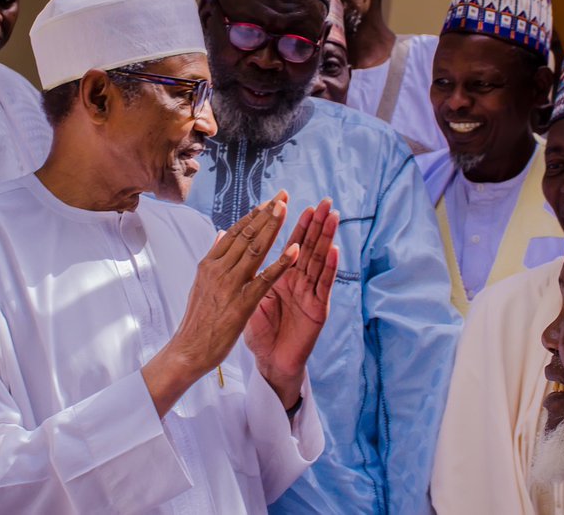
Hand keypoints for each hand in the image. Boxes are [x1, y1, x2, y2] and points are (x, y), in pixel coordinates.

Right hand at [142, 192, 299, 416]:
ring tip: (286, 209)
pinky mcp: (242, 304)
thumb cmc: (197, 320)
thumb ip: (213, 258)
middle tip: (283, 196)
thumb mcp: (199, 284)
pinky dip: (281, 264)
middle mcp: (218, 270)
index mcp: (208, 264)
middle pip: (246, 235)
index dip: (253, 216)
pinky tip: (294, 251)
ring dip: (272, 227)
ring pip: (255, 250)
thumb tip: (221, 233)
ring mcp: (230, 285)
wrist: (188, 350)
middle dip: (266, 214)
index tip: (268, 202)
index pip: (234, 232)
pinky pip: (265, 280)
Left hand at [245, 199, 339, 409]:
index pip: (286, 244)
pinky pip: (324, 285)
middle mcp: (299, 282)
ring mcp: (310, 294)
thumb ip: (247, 273)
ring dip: (326, 237)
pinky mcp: (318, 310)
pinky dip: (330, 267)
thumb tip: (228, 246)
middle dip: (314, 223)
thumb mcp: (250, 298)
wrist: (271, 363)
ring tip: (331, 216)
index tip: (288, 200)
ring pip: (319, 260)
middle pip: (307, 246)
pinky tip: (334, 250)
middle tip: (323, 200)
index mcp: (282, 277)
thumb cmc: (260, 333)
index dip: (288, 223)